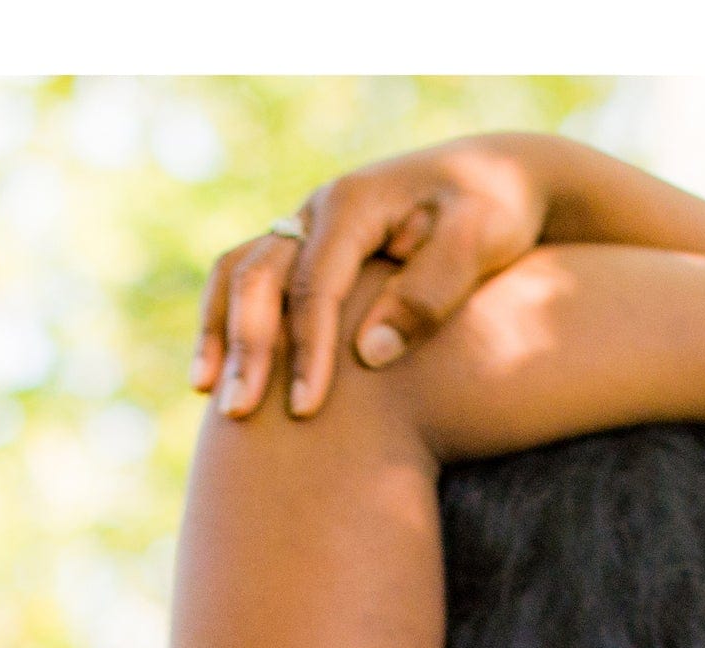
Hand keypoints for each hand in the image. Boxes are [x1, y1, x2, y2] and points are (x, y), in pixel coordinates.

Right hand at [194, 135, 557, 419]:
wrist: (496, 177)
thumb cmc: (495, 213)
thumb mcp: (478, 244)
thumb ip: (427, 295)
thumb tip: (369, 353)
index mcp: (353, 204)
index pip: (314, 284)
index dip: (306, 350)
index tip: (306, 411)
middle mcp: (316, 211)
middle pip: (259, 275)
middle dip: (246, 346)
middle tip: (239, 413)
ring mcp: (306, 229)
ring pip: (240, 273)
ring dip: (220, 332)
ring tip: (208, 394)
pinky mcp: (308, 252)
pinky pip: (252, 282)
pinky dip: (229, 323)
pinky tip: (221, 372)